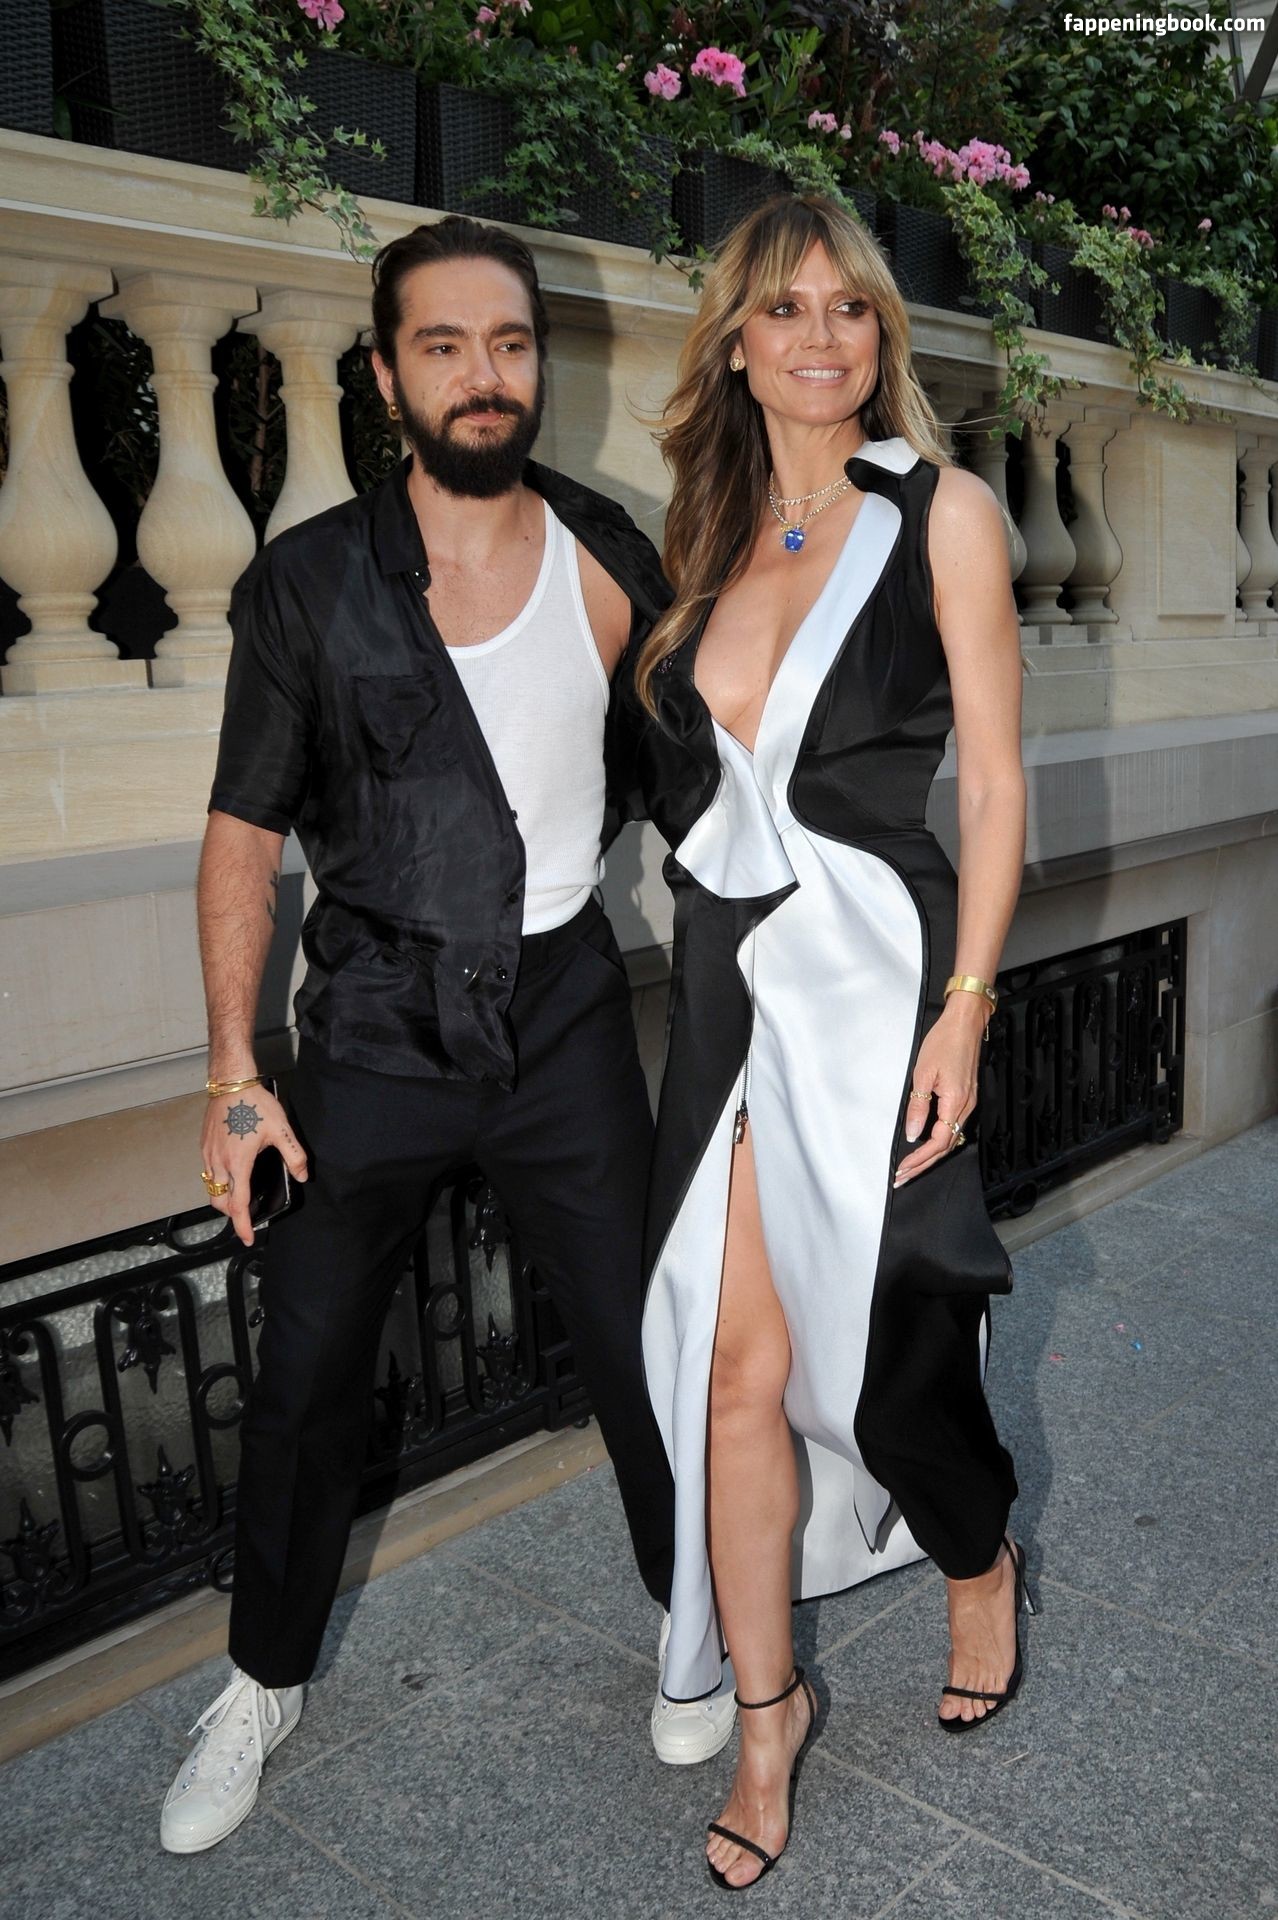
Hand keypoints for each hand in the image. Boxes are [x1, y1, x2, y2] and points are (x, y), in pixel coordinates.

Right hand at [200, 1082, 308, 1247]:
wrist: (231, 1084)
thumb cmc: (256, 1105)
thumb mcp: (282, 1131)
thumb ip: (294, 1156)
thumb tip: (303, 1176)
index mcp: (238, 1164)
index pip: (238, 1205)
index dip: (242, 1225)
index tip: (247, 1239)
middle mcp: (219, 1163)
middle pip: (219, 1201)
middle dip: (231, 1214)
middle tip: (245, 1216)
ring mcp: (208, 1154)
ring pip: (211, 1187)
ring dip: (222, 1198)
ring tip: (238, 1196)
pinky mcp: (204, 1145)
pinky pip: (207, 1172)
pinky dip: (217, 1181)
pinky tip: (230, 1173)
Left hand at [893, 996, 985, 1187]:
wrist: (965, 1023)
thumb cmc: (944, 1042)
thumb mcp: (923, 1074)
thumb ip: (918, 1106)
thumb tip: (913, 1133)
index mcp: (956, 1102)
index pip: (938, 1142)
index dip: (920, 1159)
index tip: (904, 1169)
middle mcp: (966, 1106)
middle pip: (946, 1146)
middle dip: (924, 1165)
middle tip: (904, 1177)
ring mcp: (968, 1102)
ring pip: (950, 1138)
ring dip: (931, 1155)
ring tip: (912, 1167)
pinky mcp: (966, 1097)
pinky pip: (954, 1126)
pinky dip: (939, 1140)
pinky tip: (928, 1145)